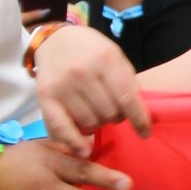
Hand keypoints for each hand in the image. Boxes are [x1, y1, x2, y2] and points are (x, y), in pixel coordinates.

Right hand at [33, 21, 152, 147]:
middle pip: (109, 113)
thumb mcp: (116, 56)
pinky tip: (84, 149)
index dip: (139, 119)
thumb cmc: (92, 50)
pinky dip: (74, 141)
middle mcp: (83, 72)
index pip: (127, 97)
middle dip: (117, 117)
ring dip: (98, 124)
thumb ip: (128, 82)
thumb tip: (140, 114)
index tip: (145, 133)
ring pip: (90, 123)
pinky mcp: (45, 96)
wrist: (55, 40)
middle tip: (112, 111)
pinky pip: (61, 127)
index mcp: (106, 59)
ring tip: (96, 113)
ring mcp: (63, 85)